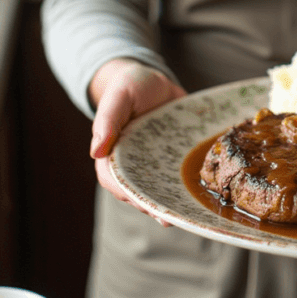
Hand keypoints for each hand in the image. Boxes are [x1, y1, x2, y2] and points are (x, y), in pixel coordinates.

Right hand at [89, 58, 186, 217]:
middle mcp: (135, 163)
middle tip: (168, 218)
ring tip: (184, 216)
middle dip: (152, 206)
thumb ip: (107, 121)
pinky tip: (199, 196)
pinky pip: (179, 175)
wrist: (154, 79)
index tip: (141, 204)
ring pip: (160, 188)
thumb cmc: (129, 86)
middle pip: (139, 191)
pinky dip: (187, 186)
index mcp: (113, 153)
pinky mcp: (174, 157)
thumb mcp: (119, 97)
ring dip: (170, 203)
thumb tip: (96, 151)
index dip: (127, 194)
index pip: (115, 181)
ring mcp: (156, 162)